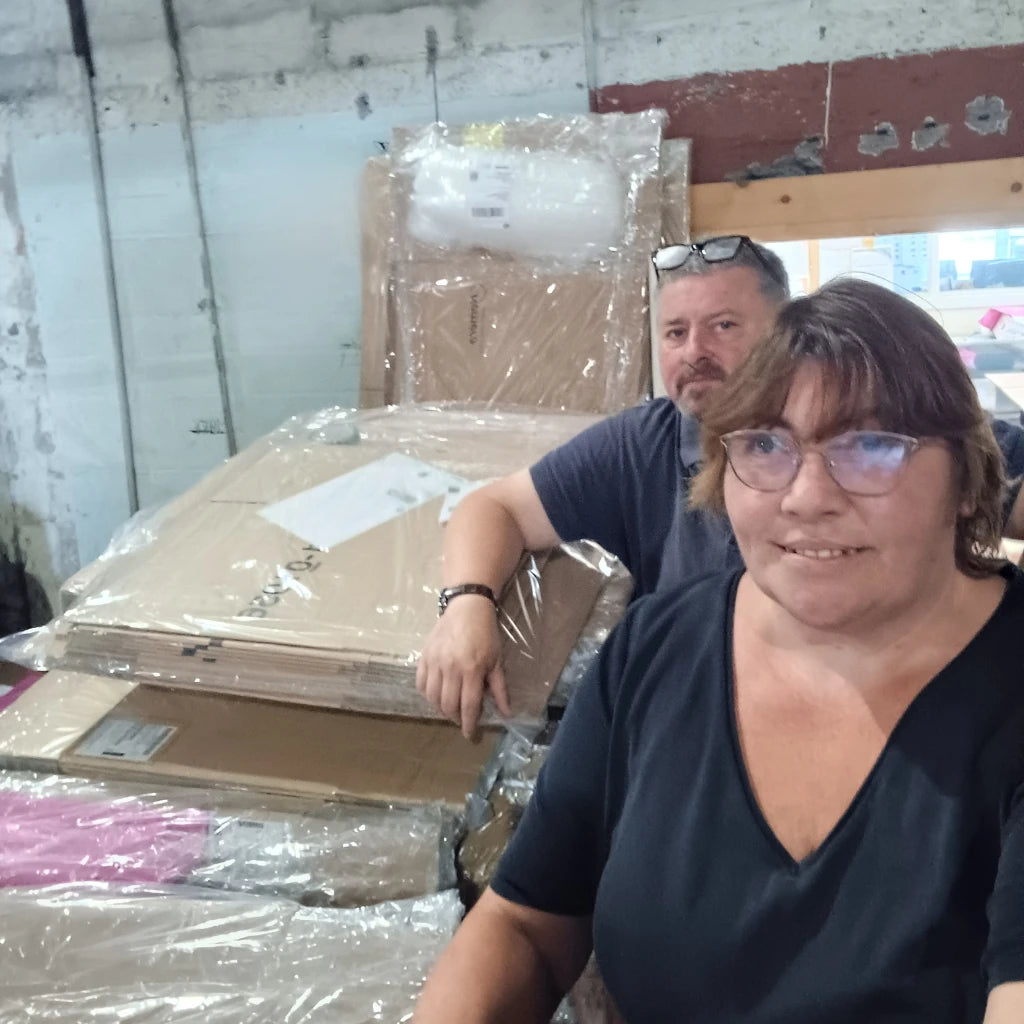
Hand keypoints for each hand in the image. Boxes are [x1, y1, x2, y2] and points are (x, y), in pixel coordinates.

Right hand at [416, 595, 511, 738]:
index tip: (470, 735)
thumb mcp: (497, 661)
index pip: (468, 706)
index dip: (469, 724)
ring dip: (440, 708)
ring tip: (450, 709)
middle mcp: (450, 668)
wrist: (466, 607)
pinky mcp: (424, 656)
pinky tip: (436, 696)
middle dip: (455, 718)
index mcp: (471, 669)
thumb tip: (506, 713)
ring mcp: (434, 661)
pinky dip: (427, 694)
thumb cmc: (485, 634)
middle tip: (462, 720)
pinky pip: (421, 683)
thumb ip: (500, 689)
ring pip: (432, 697)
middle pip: (448, 705)